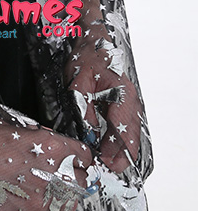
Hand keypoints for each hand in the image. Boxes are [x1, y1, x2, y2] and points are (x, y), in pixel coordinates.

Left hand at [65, 47, 141, 172]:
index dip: (114, 149)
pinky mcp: (127, 105)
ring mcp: (132, 103)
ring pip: (132, 133)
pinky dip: (121, 140)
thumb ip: (84, 110)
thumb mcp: (78, 83)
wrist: (93, 42)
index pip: (122, 129)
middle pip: (131, 135)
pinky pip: (127, 127)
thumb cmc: (86, 60)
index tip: (104, 162)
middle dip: (121, 155)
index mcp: (122, 94)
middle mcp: (132, 101)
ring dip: (121, 149)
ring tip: (107, 162)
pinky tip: (110, 148)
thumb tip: (89, 135)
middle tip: (107, 168)